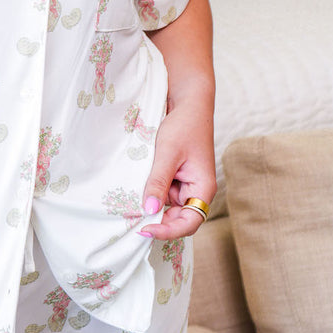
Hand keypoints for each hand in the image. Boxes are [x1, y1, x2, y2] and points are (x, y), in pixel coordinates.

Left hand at [140, 91, 215, 240]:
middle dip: (157, 221)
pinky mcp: (173, 176)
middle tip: (132, 222)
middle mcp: (195, 190)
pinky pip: (160, 191)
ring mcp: (184, 184)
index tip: (145, 230)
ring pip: (165, 206)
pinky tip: (134, 189)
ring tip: (130, 204)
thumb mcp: (168, 153)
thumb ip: (158, 182)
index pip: (189, 222)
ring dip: (150, 206)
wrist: (187, 101)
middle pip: (177, 218)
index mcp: (203, 188)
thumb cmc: (184, 124)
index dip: (168, 231)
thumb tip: (148, 210)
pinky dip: (148, 193)